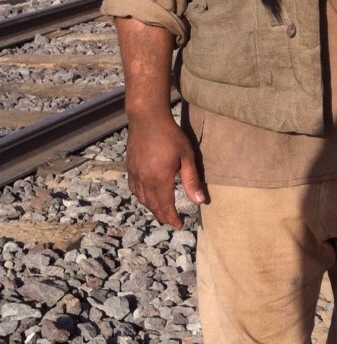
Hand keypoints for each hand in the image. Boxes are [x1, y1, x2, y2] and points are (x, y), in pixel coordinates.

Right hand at [126, 110, 205, 228]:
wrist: (147, 118)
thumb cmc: (170, 135)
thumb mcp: (186, 157)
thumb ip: (192, 180)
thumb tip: (199, 201)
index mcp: (160, 179)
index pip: (166, 206)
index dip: (172, 218)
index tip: (179, 226)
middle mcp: (144, 180)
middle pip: (152, 205)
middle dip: (162, 216)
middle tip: (171, 222)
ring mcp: (135, 174)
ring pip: (142, 199)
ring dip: (152, 208)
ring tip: (161, 212)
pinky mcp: (130, 167)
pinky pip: (134, 189)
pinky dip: (141, 197)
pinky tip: (146, 197)